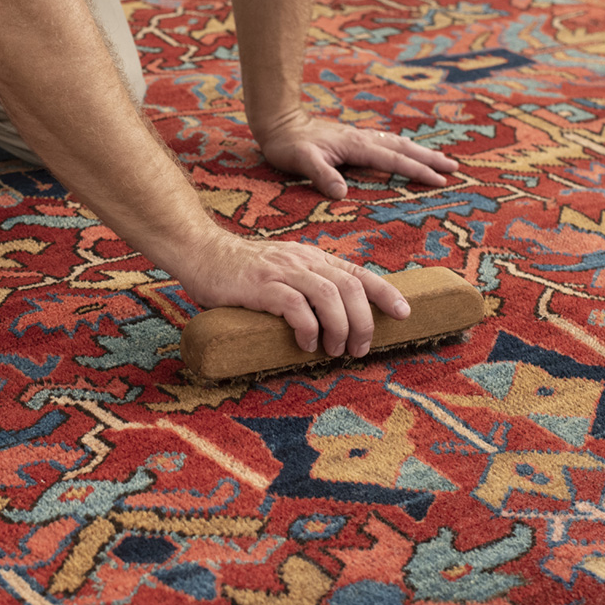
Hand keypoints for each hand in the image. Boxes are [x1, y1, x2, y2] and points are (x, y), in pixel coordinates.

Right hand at [179, 231, 410, 357]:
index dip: (384, 293)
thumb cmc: (241, 272)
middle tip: (359, 350)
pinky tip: (305, 344)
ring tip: (334, 351)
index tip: (404, 313)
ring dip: (339, 328)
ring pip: (329, 295)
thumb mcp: (283, 272)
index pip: (357, 273)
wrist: (200, 252)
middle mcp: (303, 261)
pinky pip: (295, 306)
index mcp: (312, 258)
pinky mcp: (260, 285)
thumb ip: (305, 288)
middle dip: (363, 322)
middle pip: (350, 287)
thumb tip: (332, 322)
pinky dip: (307, 328)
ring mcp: (282, 271)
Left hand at [252, 109, 458, 198]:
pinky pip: (386, 143)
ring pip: (397, 144)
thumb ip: (322, 175)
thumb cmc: (288, 145)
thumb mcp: (301, 161)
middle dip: (430, 158)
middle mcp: (362, 139)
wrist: (278, 122)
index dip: (417, 170)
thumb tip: (342, 194)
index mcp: (355, 146)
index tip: (439, 180)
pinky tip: (407, 150)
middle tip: (455, 168)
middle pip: (404, 148)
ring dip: (420, 151)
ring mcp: (359, 137)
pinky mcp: (353, 138)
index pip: (393, 160)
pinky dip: (403, 147)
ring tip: (442, 159)